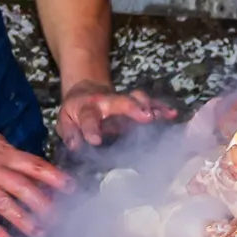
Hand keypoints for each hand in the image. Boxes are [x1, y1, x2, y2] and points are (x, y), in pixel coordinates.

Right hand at [0, 124, 75, 236]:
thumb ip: (14, 155)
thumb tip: (35, 170)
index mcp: (3, 155)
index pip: (34, 166)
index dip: (54, 177)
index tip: (71, 188)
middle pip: (24, 189)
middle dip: (44, 205)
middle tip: (60, 218)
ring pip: (6, 207)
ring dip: (25, 222)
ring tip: (41, 233)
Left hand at [56, 80, 176, 150]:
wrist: (88, 90)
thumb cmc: (76, 112)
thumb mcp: (65, 120)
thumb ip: (69, 132)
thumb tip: (75, 145)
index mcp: (87, 108)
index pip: (89, 118)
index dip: (91, 129)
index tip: (95, 140)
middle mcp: (107, 102)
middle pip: (120, 102)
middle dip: (133, 108)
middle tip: (146, 116)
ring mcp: (123, 101)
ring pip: (138, 99)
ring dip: (150, 106)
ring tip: (160, 115)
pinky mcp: (135, 104)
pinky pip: (150, 104)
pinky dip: (161, 108)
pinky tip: (172, 114)